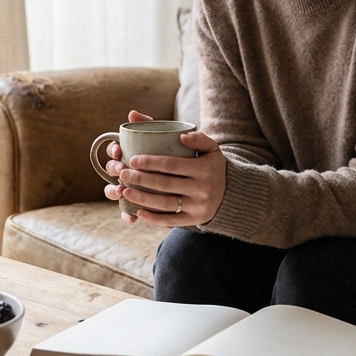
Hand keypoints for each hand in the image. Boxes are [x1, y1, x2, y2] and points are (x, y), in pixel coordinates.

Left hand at [103, 110, 225, 226]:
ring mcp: (198, 207)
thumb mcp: (212, 149)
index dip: (150, 162)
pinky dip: (152, 218)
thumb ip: (197, 137)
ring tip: (125, 191)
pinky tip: (137, 211)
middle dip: (140, 179)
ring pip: (165, 204)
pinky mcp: (194, 220)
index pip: (171, 165)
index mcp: (204, 168)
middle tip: (123, 173)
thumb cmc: (213, 166)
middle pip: (164, 184)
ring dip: (142, 198)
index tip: (133, 159)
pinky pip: (170, 220)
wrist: (231, 193)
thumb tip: (181, 135)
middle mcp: (202, 189)